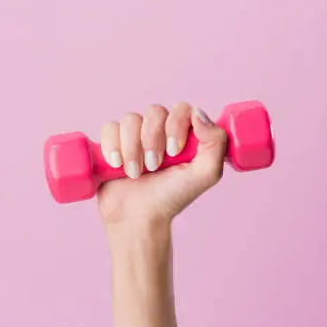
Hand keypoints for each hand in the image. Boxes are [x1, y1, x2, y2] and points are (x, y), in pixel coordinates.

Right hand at [97, 102, 226, 231]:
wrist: (139, 218)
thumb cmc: (173, 197)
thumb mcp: (206, 174)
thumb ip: (216, 142)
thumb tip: (198, 113)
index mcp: (184, 132)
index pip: (181, 109)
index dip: (176, 125)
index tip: (174, 151)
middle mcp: (159, 129)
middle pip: (154, 111)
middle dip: (152, 140)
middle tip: (154, 166)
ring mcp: (135, 134)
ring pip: (131, 119)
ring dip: (132, 148)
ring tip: (135, 173)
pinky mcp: (113, 142)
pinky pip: (110, 127)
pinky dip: (113, 146)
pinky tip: (117, 165)